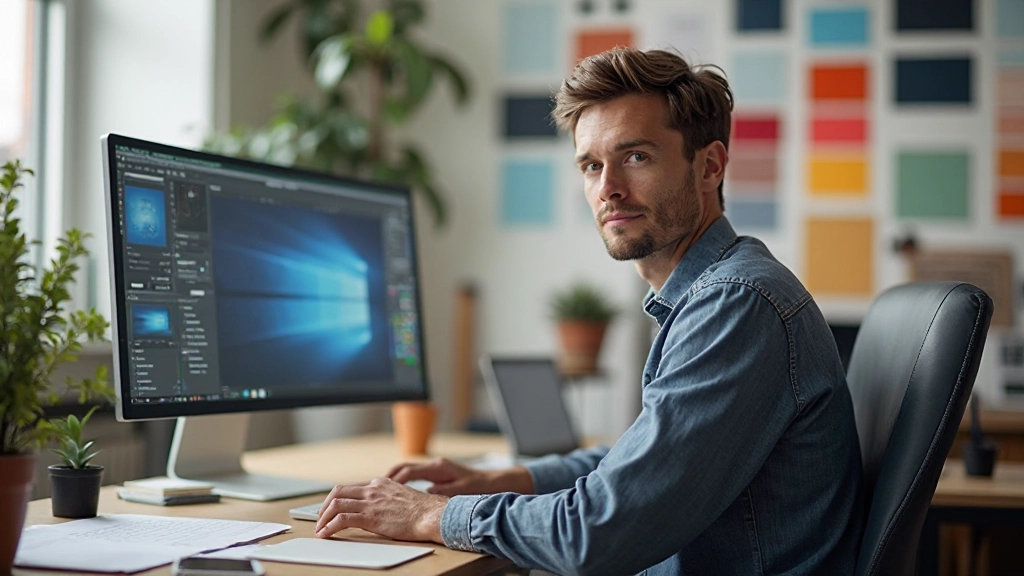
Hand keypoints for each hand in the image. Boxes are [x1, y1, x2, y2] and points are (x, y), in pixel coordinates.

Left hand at [315, 477, 447, 541]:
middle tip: (321, 518)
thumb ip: (388, 498)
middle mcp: (373, 489)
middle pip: (338, 492)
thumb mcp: (402, 497)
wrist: (431, 515)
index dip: (338, 498)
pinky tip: (325, 534)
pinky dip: (329, 527)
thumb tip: (382, 508)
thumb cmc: (423, 510)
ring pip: (336, 504)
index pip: (351, 487)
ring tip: (320, 529)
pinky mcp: (370, 517)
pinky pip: (342, 520)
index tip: (333, 508)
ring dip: (323, 518)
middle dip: (325, 506)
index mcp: (380, 483)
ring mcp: (371, 502)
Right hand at [387, 457, 533, 495]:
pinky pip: (414, 475)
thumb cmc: (479, 487)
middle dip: (388, 476)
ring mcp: (435, 468)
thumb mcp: (462, 491)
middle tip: (374, 487)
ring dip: (394, 478)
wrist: (494, 483)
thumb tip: (426, 493)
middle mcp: (435, 465)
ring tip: (380, 490)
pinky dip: (402, 481)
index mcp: (438, 467)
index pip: (410, 471)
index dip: (395, 480)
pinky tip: (397, 491)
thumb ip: (443, 492)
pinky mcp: (437, 474)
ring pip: (407, 470)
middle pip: (404, 467)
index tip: (383, 488)